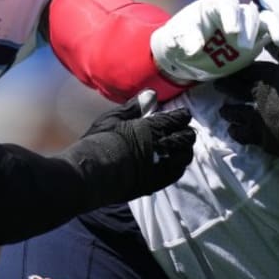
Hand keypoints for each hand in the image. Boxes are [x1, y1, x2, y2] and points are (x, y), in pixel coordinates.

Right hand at [62, 94, 195, 204]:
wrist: (91, 174)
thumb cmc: (99, 142)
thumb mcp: (113, 118)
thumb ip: (135, 107)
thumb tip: (152, 95)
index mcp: (153, 127)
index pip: (178, 119)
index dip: (181, 116)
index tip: (181, 115)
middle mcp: (163, 147)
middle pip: (186, 138)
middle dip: (186, 133)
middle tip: (183, 130)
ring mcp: (161, 167)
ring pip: (185, 157)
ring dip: (184, 150)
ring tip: (179, 147)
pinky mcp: (156, 183)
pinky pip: (176, 174)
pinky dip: (178, 165)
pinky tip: (172, 163)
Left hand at [150, 0, 278, 83]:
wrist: (185, 54)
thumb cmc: (178, 40)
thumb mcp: (173, 39)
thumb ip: (183, 39)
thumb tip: (195, 47)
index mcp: (212, 6)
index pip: (226, 5)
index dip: (231, 15)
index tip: (232, 31)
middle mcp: (231, 12)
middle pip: (247, 12)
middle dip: (249, 27)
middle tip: (243, 46)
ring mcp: (244, 25)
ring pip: (263, 17)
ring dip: (268, 27)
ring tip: (272, 40)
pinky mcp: (253, 39)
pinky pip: (269, 30)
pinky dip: (277, 32)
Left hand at [215, 45, 278, 182]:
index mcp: (270, 76)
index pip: (245, 69)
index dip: (235, 69)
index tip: (227, 68)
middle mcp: (259, 95)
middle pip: (233, 88)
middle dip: (224, 85)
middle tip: (217, 85)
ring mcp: (257, 117)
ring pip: (233, 112)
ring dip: (227, 110)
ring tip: (222, 110)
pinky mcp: (261, 137)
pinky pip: (241, 134)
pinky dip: (235, 131)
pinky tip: (233, 130)